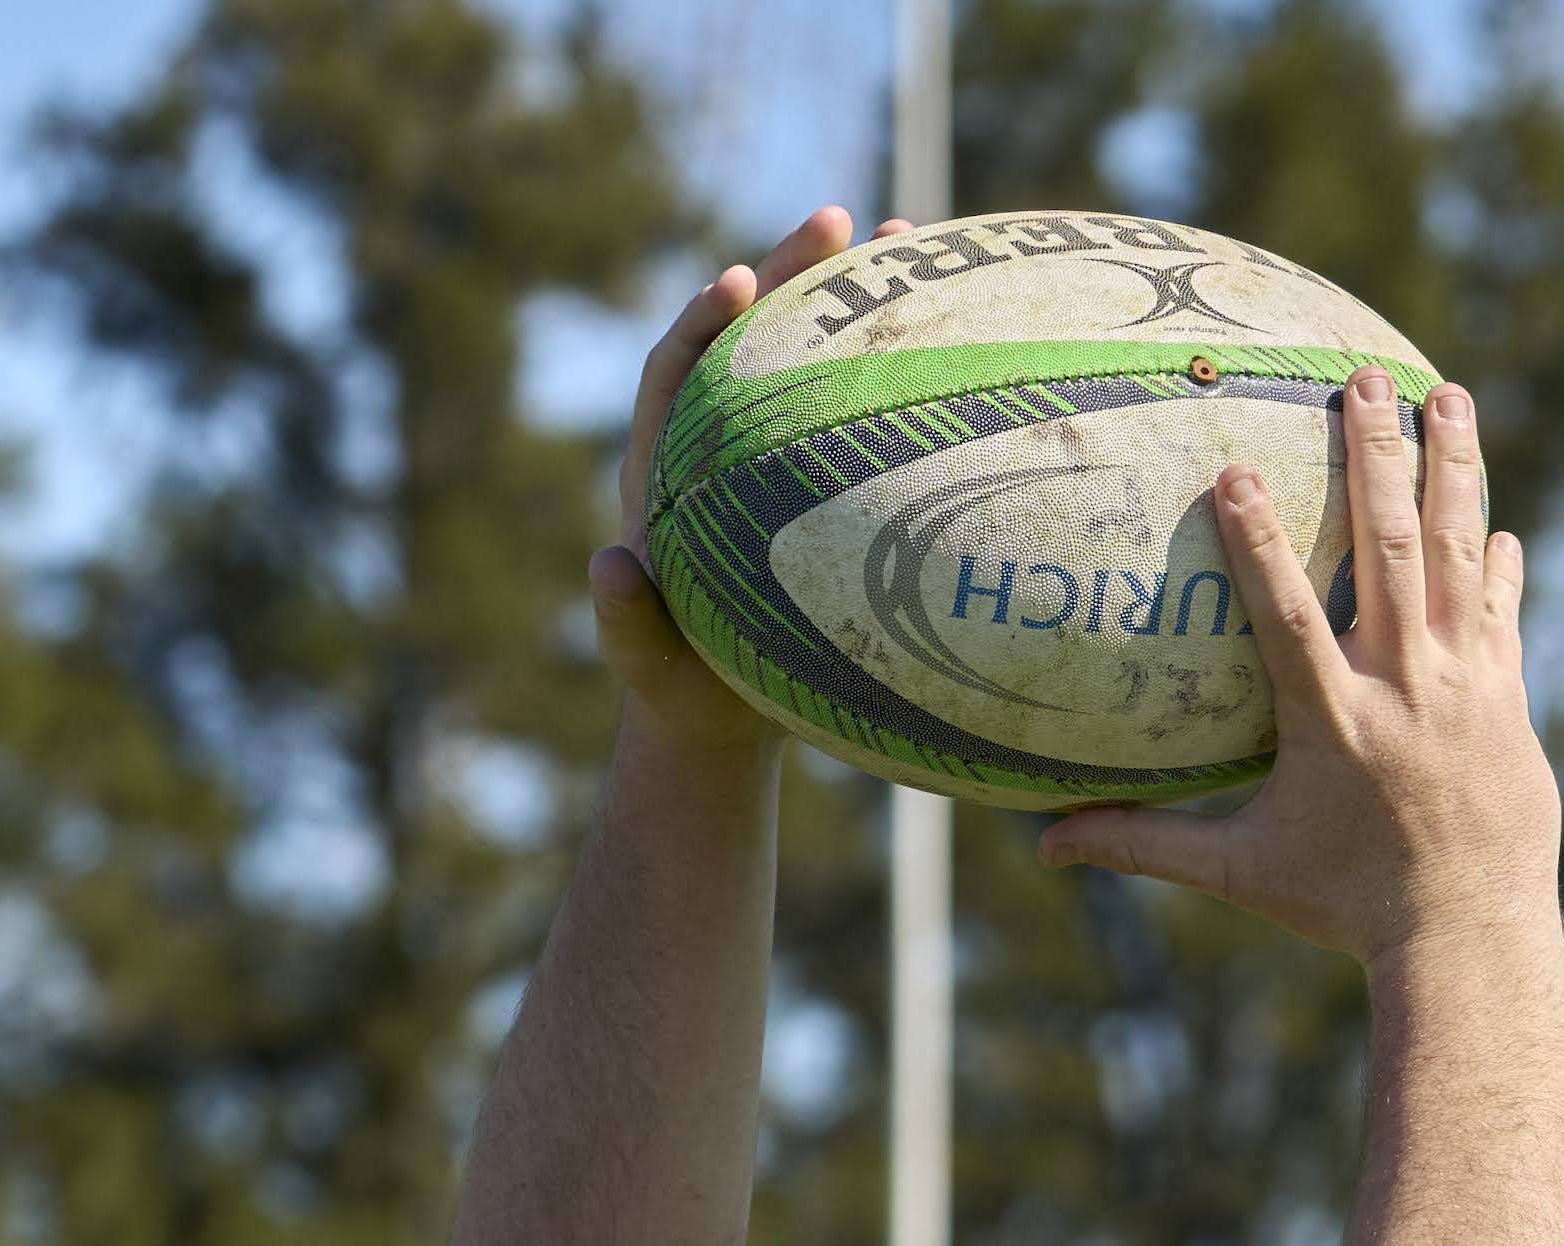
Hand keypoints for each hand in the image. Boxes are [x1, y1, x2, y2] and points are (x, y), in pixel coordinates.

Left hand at [593, 206, 905, 758]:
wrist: (722, 706)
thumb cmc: (685, 690)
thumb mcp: (652, 670)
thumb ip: (625, 625)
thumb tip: (608, 566)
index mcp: (667, 471)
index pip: (675, 375)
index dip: (702, 325)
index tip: (737, 282)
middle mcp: (716, 442)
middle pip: (747, 335)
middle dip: (790, 272)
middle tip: (842, 220)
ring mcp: (773, 453)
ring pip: (808, 356)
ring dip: (851, 295)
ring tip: (909, 236)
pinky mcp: (820, 475)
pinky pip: (855, 405)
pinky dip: (891, 363)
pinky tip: (954, 327)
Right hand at [1036, 371, 1559, 960]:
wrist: (1471, 938)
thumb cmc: (1342, 904)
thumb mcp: (1240, 872)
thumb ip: (1144, 844)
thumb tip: (1045, 846)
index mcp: (1333, 725)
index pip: (1287, 619)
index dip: (1258, 544)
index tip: (1238, 468)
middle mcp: (1406, 690)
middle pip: (1391, 552)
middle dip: (1376, 457)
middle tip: (1362, 382)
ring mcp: (1468, 687)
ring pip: (1459, 555)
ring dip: (1453, 467)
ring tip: (1446, 393)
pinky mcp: (1509, 697)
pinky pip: (1502, 609)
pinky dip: (1494, 558)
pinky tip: (1491, 512)